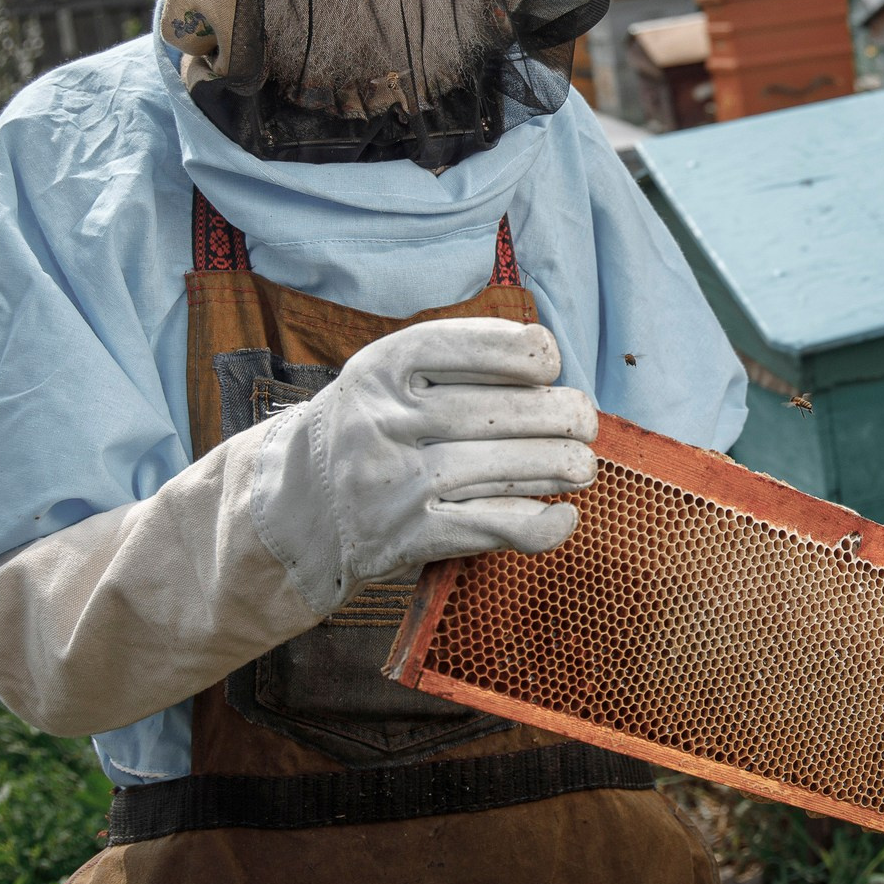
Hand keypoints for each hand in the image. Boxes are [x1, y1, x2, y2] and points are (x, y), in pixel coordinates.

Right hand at [253, 318, 597, 613]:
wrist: (298, 505)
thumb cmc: (370, 428)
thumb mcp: (388, 377)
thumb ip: (455, 364)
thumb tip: (551, 364)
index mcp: (381, 368)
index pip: (468, 346)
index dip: (525, 353)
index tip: (549, 364)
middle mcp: (383, 421)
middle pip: (496, 412)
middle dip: (559, 414)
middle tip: (585, 420)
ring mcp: (394, 482)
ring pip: (499, 469)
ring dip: (559, 466)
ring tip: (582, 464)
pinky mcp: (407, 536)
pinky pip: (487, 528)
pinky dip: (537, 525)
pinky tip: (564, 517)